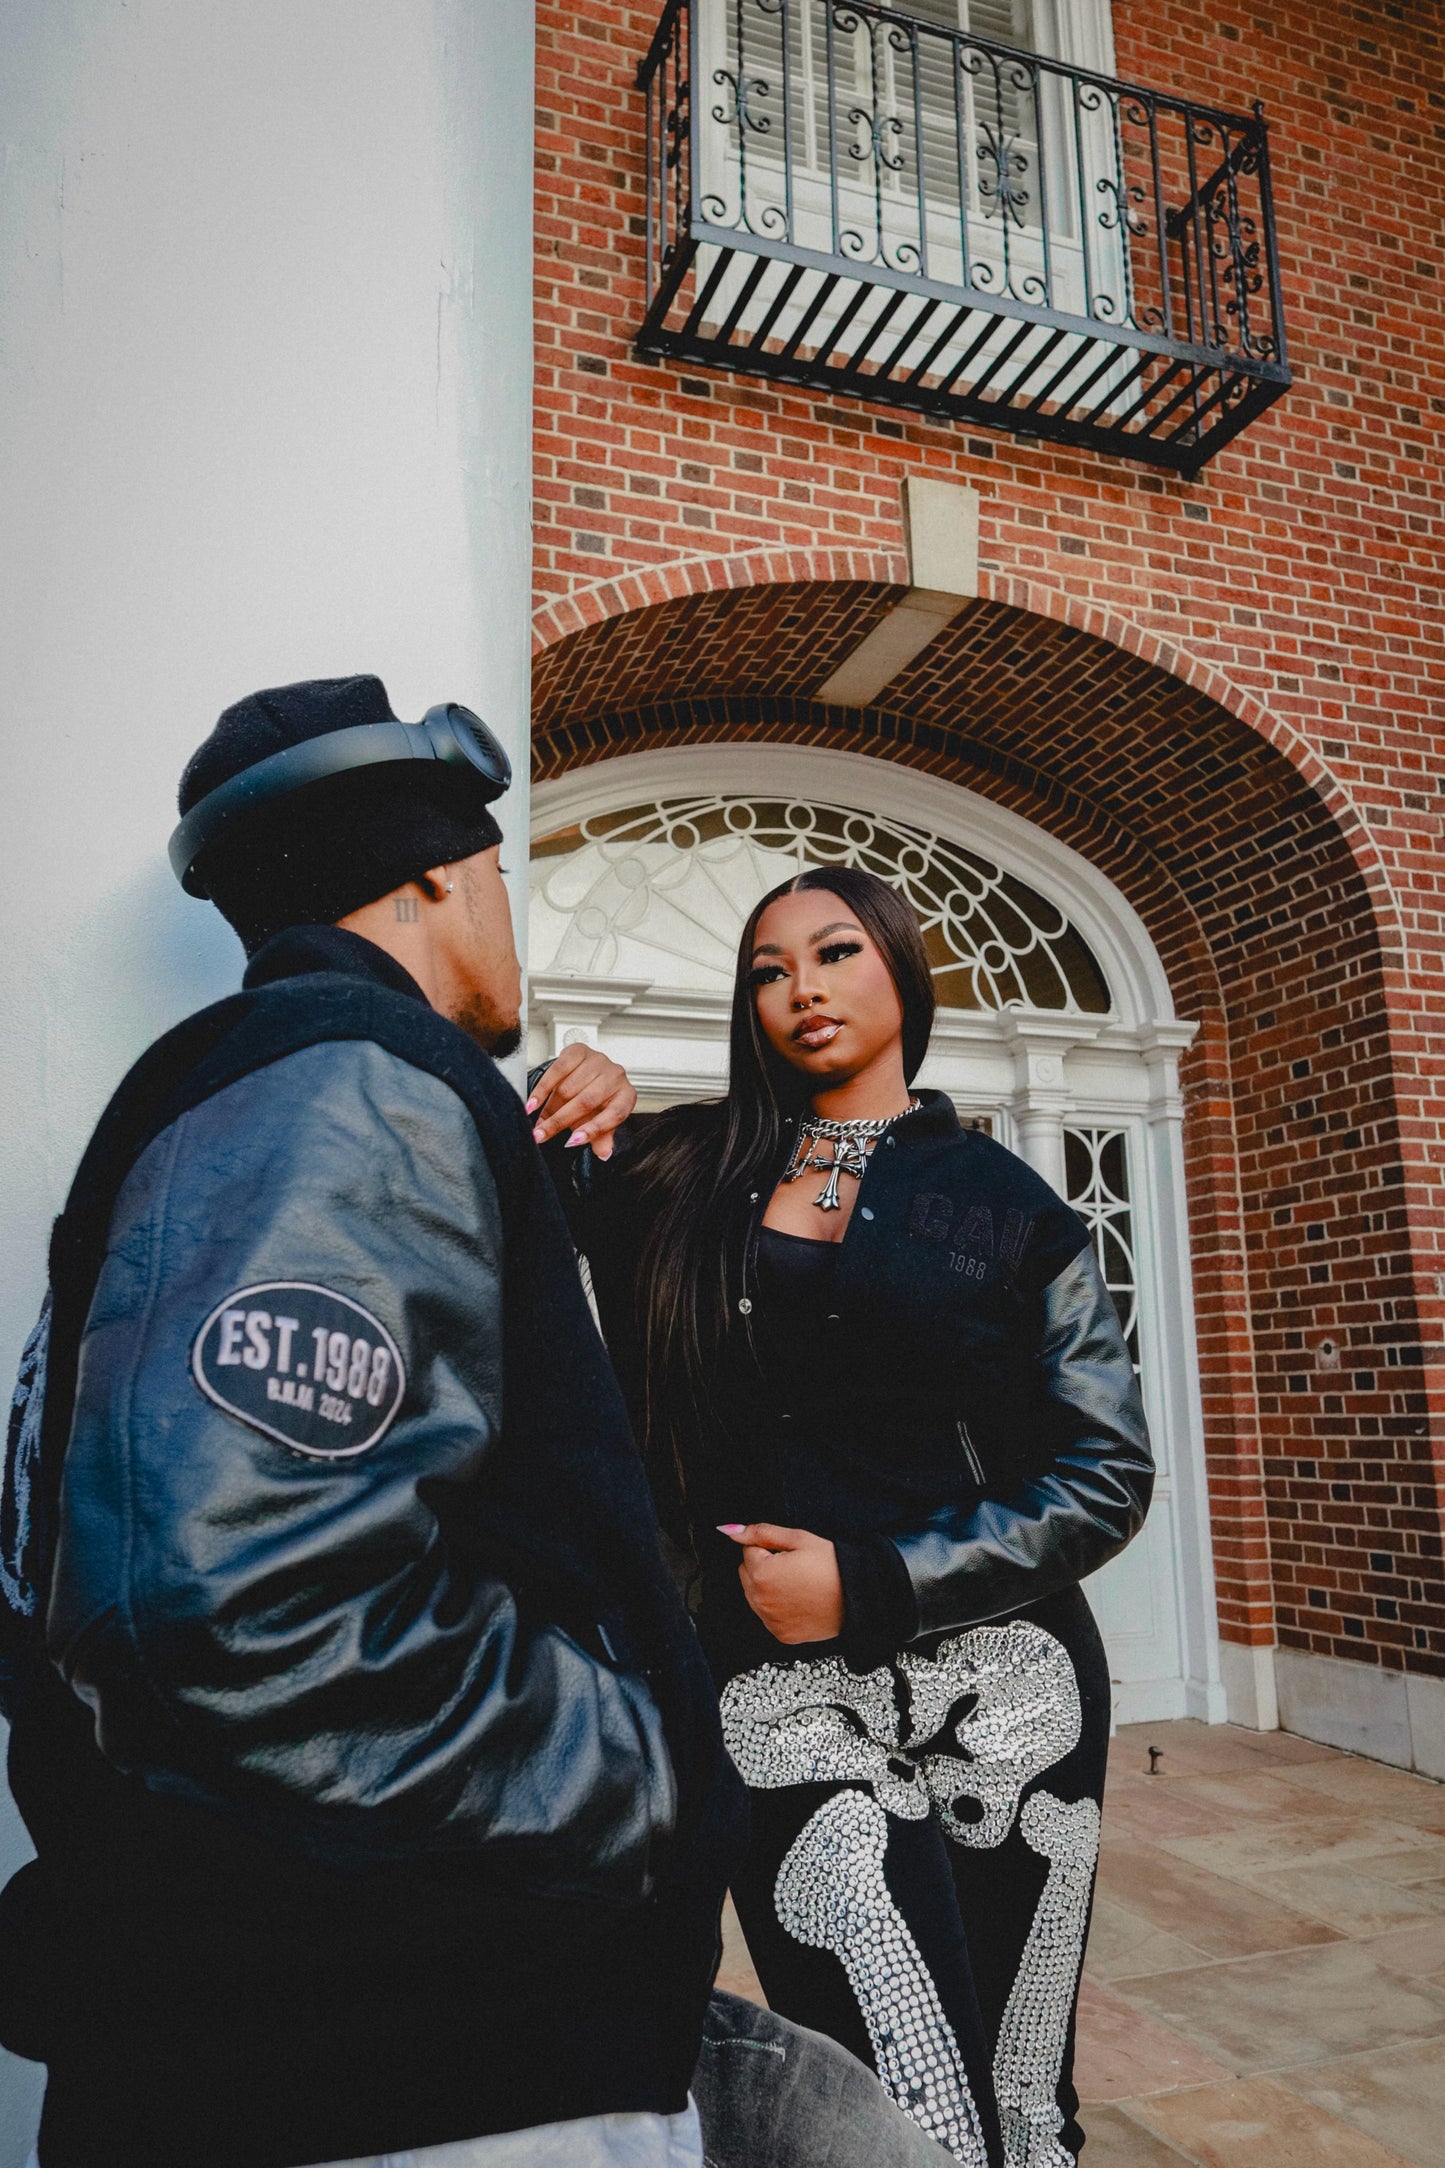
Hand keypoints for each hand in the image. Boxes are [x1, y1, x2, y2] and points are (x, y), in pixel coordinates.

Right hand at [527, 1044, 636, 1159]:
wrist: (589, 1074)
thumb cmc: (597, 1100)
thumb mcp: (600, 1121)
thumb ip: (602, 1138)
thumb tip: (604, 1154)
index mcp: (626, 1095)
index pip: (614, 1115)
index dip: (593, 1130)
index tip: (572, 1142)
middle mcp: (616, 1076)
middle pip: (585, 1102)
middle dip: (559, 1121)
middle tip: (541, 1135)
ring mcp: (598, 1061)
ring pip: (568, 1088)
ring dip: (549, 1108)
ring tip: (538, 1122)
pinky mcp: (579, 1051)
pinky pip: (557, 1070)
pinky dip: (542, 1088)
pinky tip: (534, 1102)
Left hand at [719, 1523, 844, 1645]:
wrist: (857, 1597)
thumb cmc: (831, 1565)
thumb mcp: (798, 1539)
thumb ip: (760, 1533)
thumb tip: (729, 1530)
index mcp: (761, 1574)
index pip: (748, 1550)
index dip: (769, 1547)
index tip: (789, 1553)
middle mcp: (760, 1600)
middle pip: (746, 1573)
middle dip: (763, 1566)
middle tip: (793, 1567)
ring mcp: (770, 1620)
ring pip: (754, 1595)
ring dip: (768, 1587)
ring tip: (798, 1584)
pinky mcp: (780, 1634)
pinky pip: (767, 1615)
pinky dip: (777, 1607)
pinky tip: (798, 1600)